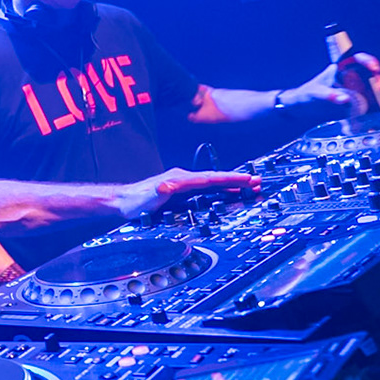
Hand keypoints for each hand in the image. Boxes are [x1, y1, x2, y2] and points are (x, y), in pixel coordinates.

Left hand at [120, 167, 258, 218]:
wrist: (121, 202)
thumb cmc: (135, 200)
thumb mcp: (150, 195)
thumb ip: (163, 189)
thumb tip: (173, 185)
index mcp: (181, 179)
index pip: (211, 178)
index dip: (230, 179)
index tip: (247, 179)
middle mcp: (183, 179)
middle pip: (216, 179)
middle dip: (237, 180)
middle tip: (257, 181)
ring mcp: (182, 185)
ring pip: (212, 184)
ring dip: (230, 185)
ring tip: (249, 186)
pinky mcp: (180, 192)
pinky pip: (206, 190)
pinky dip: (219, 190)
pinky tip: (225, 194)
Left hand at [288, 54, 379, 108]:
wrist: (300, 108)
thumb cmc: (306, 94)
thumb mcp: (315, 93)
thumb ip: (328, 95)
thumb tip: (345, 99)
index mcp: (340, 69)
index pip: (357, 60)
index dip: (368, 61)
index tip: (374, 68)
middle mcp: (350, 78)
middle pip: (370, 76)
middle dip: (379, 82)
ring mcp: (353, 91)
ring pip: (371, 91)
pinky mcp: (353, 105)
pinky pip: (366, 106)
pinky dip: (374, 110)